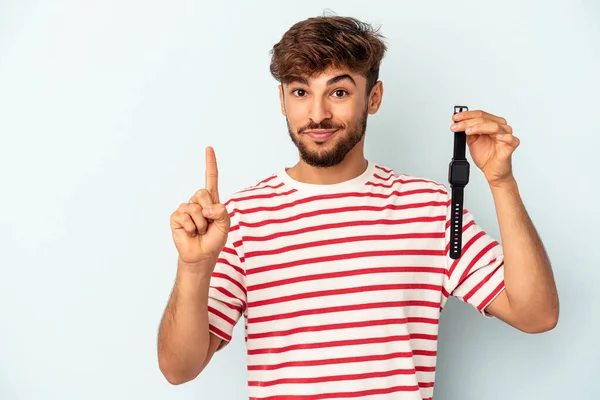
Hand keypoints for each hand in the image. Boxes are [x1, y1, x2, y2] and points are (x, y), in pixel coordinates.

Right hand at [170, 146, 230, 265]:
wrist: (202, 255)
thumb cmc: (214, 239)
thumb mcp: (225, 225)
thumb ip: (221, 212)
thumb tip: (206, 208)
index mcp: (211, 201)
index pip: (210, 178)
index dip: (210, 163)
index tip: (209, 148)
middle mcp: (197, 202)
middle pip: (202, 193)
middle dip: (208, 210)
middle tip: (208, 224)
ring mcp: (185, 209)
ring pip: (194, 208)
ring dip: (201, 224)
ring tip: (200, 231)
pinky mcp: (176, 218)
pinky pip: (184, 217)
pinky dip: (191, 227)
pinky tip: (191, 233)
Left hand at [451, 110, 519, 186]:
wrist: (492, 171)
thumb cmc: (486, 156)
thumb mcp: (472, 141)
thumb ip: (468, 131)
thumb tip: (459, 123)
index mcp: (491, 123)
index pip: (480, 114)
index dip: (466, 115)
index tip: (455, 118)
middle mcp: (500, 127)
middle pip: (484, 119)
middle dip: (468, 122)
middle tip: (456, 126)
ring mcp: (506, 135)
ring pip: (494, 126)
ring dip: (479, 127)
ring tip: (467, 131)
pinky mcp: (511, 145)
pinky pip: (510, 139)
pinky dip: (503, 137)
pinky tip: (496, 137)